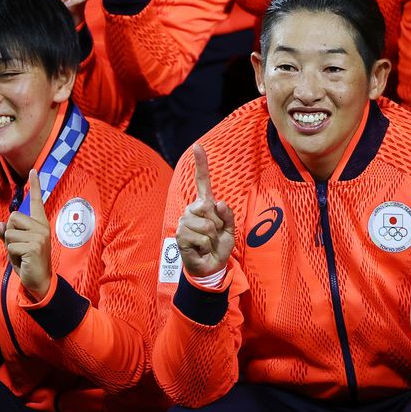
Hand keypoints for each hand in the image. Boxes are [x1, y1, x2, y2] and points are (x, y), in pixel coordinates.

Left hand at [0, 170, 52, 298]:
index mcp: (40, 224)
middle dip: (10, 233)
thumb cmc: (28, 263)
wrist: (40, 282)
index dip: (35, 185)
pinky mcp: (34, 246)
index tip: (33, 170)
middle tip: (19, 248)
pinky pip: (11, 245)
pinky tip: (23, 261)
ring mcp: (39, 236)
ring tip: (21, 256)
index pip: (37, 201)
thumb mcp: (16, 246)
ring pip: (9, 232)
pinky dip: (12, 255)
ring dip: (10, 246)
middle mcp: (42, 226)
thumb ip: (9, 234)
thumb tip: (0, 224)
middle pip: (13, 217)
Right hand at [175, 145, 235, 277]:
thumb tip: (218, 202)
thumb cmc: (219, 246)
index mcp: (205, 205)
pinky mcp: (180, 234)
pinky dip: (206, 245)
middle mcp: (192, 210)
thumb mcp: (230, 229)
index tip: (197, 146)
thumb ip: (228, 215)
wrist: (210, 266)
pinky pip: (201, 236)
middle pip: (208, 206)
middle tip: (215, 235)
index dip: (201, 164)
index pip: (202, 181)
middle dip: (218, 224)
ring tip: (207, 243)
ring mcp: (184, 221)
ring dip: (212, 237)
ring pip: (206, 223)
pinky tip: (201, 249)